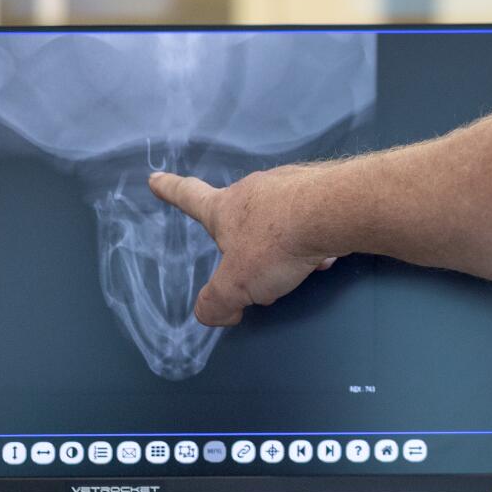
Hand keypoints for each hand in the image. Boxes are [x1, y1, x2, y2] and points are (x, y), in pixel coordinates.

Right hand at [147, 166, 338, 326]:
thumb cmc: (275, 245)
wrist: (335, 212)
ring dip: (285, 245)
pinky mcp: (323, 188)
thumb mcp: (236, 286)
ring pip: (281, 220)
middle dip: (249, 244)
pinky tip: (325, 256)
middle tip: (261, 270)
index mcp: (225, 208)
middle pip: (243, 217)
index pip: (189, 196)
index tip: (156, 177)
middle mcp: (255, 189)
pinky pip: (312, 219)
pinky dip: (315, 239)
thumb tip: (213, 313)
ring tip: (299, 267)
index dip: (170, 190)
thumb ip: (216, 303)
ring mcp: (290, 184)